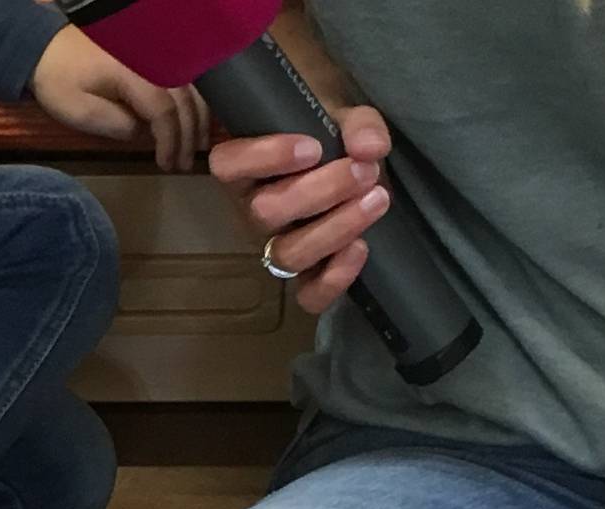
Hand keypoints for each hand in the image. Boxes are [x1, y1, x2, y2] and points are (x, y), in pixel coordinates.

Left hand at [29, 26, 208, 172]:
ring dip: (198, 119)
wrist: (49, 48)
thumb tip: (142, 132)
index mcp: (133, 73)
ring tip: (196, 147)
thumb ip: (115, 125)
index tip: (167, 165)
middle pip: (185, 101)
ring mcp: (157, 57)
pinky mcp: (156, 58)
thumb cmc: (60, 81)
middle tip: (185, 165)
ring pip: (193, 89)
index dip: (170, 141)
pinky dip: (193, 102)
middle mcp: (153, 61)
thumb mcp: (78, 111)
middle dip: (188, 136)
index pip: (164, 111)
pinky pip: (185, 80)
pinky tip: (193, 121)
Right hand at [209, 105, 391, 314]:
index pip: (228, 165)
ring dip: (335, 228)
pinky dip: (333, 280)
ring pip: (287, 255)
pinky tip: (360, 249)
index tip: (313, 148)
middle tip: (364, 170)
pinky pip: (308, 295)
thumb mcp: (344, 117)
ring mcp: (278, 246)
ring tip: (376, 199)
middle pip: (264, 212)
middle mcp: (254, 211)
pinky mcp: (307, 275)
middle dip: (320, 191)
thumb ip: (358, 126)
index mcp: (246, 167)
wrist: (353, 165)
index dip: (264, 158)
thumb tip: (370, 148)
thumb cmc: (332, 135)